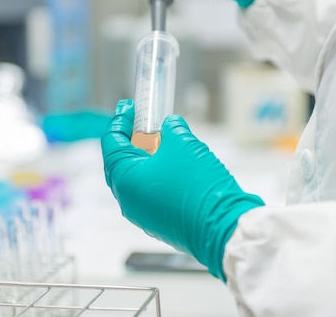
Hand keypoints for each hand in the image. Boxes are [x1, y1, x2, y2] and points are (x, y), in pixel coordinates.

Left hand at [101, 99, 263, 279]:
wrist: (224, 228)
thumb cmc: (199, 186)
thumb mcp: (183, 144)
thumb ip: (171, 129)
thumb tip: (170, 125)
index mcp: (125, 179)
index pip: (112, 143)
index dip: (119, 121)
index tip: (128, 108)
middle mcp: (128, 200)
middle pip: (120, 162)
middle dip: (129, 139)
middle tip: (137, 120)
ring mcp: (142, 214)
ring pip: (135, 179)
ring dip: (143, 158)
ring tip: (156, 139)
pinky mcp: (158, 223)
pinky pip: (148, 193)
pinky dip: (154, 175)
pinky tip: (168, 164)